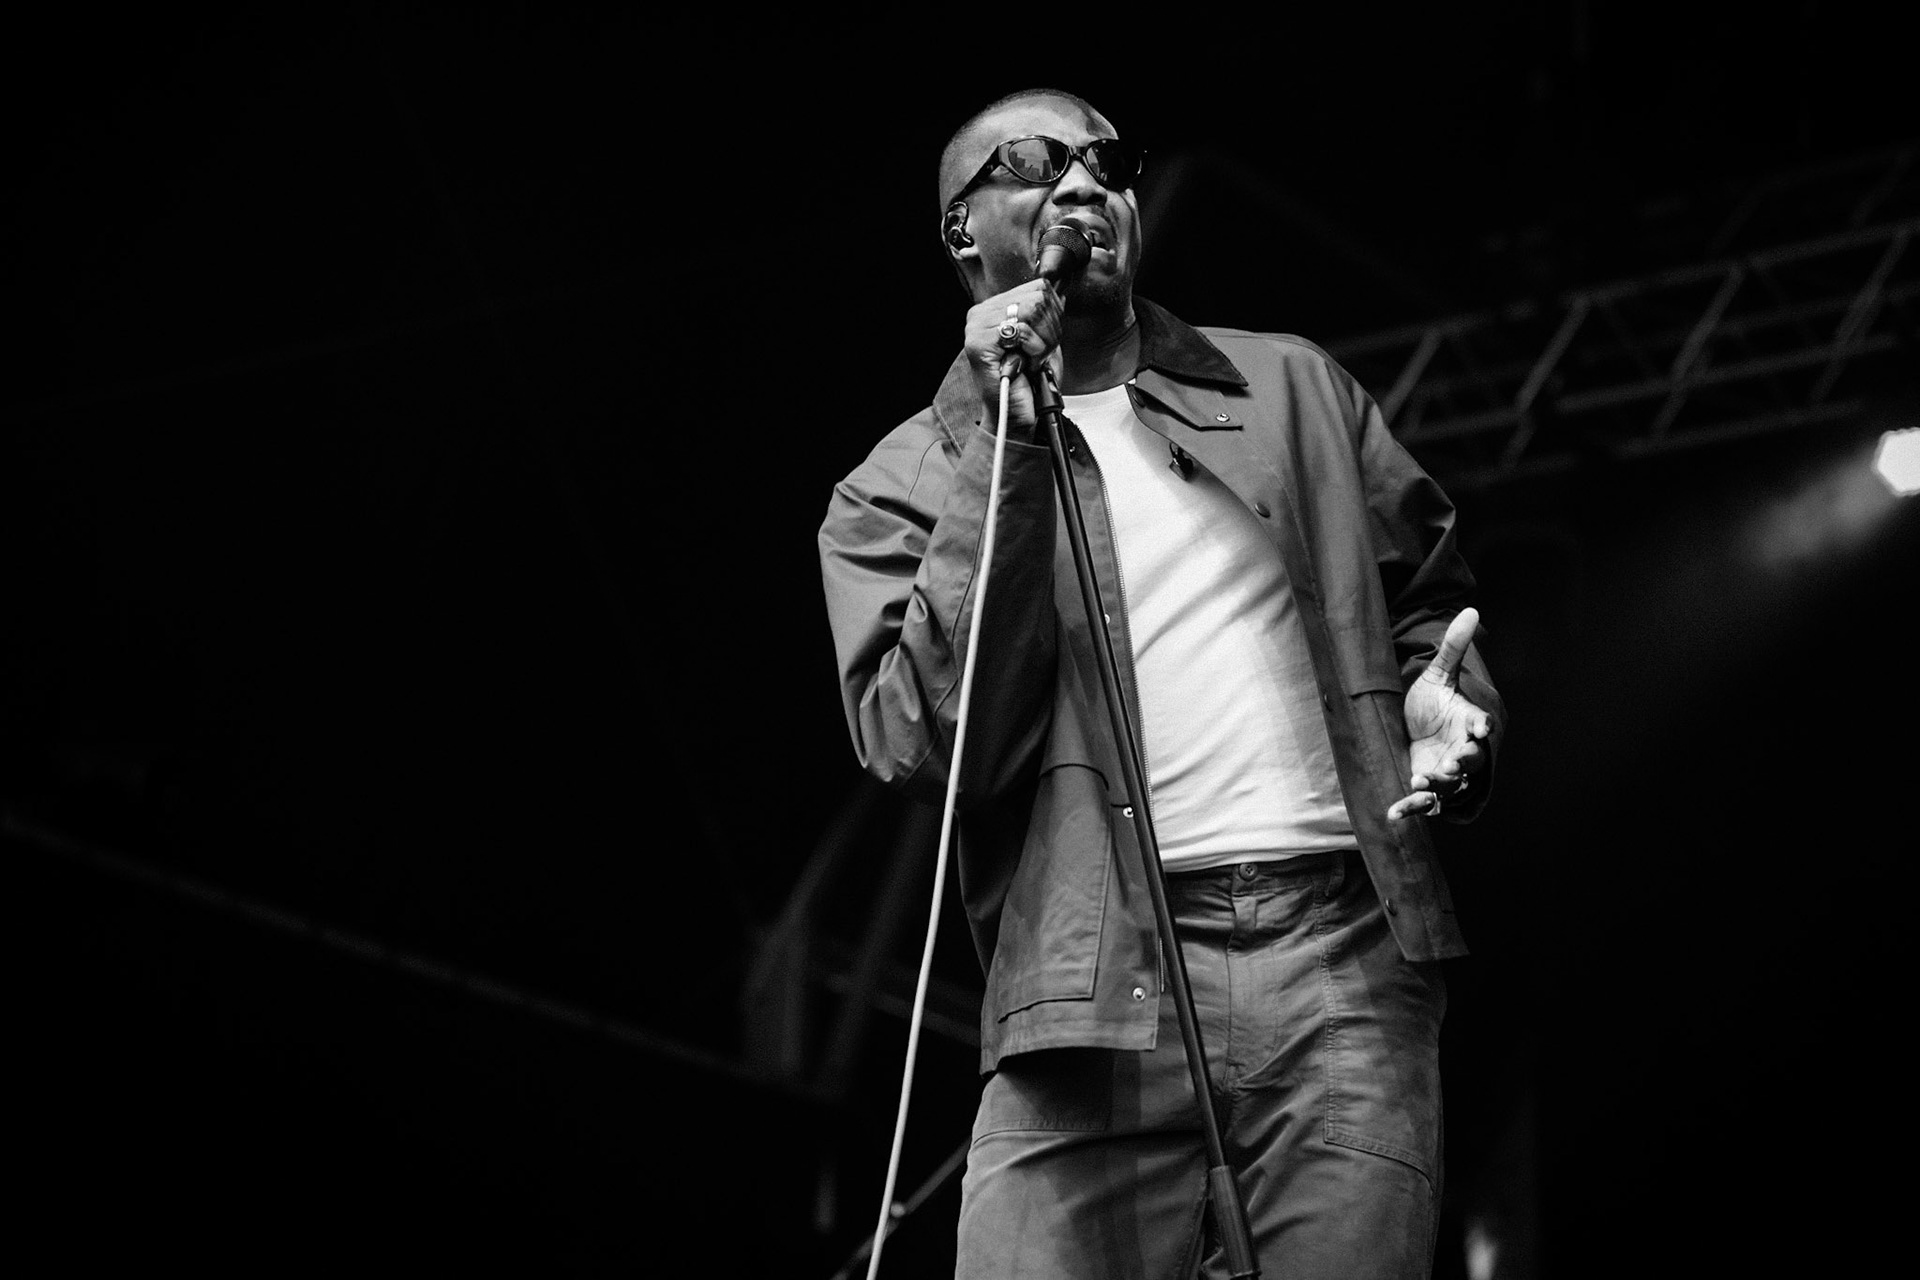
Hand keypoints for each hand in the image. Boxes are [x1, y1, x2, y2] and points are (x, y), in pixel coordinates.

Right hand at [964, 280, 1063, 430]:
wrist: (1018, 415)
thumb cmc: (1030, 382)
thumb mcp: (1044, 339)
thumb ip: (1048, 313)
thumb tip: (1060, 291)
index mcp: (994, 307)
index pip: (1038, 286)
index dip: (1053, 314)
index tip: (1045, 340)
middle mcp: (981, 312)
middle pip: (1038, 295)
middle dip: (1049, 329)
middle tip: (1038, 354)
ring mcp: (976, 326)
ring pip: (1032, 309)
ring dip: (1042, 341)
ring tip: (1031, 360)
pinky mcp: (978, 343)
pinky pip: (1022, 330)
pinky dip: (1034, 350)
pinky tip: (1025, 365)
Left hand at [1387, 607, 1494, 821]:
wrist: (1412, 725)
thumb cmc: (1431, 702)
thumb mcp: (1437, 675)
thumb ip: (1452, 648)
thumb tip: (1471, 609)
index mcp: (1468, 724)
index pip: (1481, 726)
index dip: (1482, 727)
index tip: (1480, 727)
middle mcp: (1462, 751)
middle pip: (1471, 763)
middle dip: (1463, 764)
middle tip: (1451, 762)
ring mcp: (1445, 772)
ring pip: (1450, 787)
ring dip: (1438, 787)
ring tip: (1421, 781)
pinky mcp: (1426, 788)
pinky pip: (1422, 804)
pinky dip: (1409, 810)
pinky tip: (1392, 815)